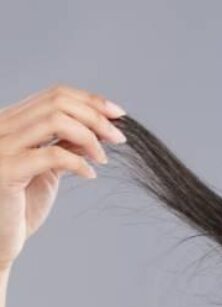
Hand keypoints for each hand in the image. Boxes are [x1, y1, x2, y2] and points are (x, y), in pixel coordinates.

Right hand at [0, 84, 127, 270]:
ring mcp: (0, 148)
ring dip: (90, 136)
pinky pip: (52, 155)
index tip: (118, 114)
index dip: (90, 101)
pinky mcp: (5, 171)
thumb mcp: (46, 169)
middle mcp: (0, 128)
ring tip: (103, 158)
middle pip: (57, 102)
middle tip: (119, 139)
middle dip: (96, 117)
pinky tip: (90, 175)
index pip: (54, 95)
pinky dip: (79, 162)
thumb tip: (95, 130)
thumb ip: (64, 146)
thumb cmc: (18, 206)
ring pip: (55, 120)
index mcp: (9, 122)